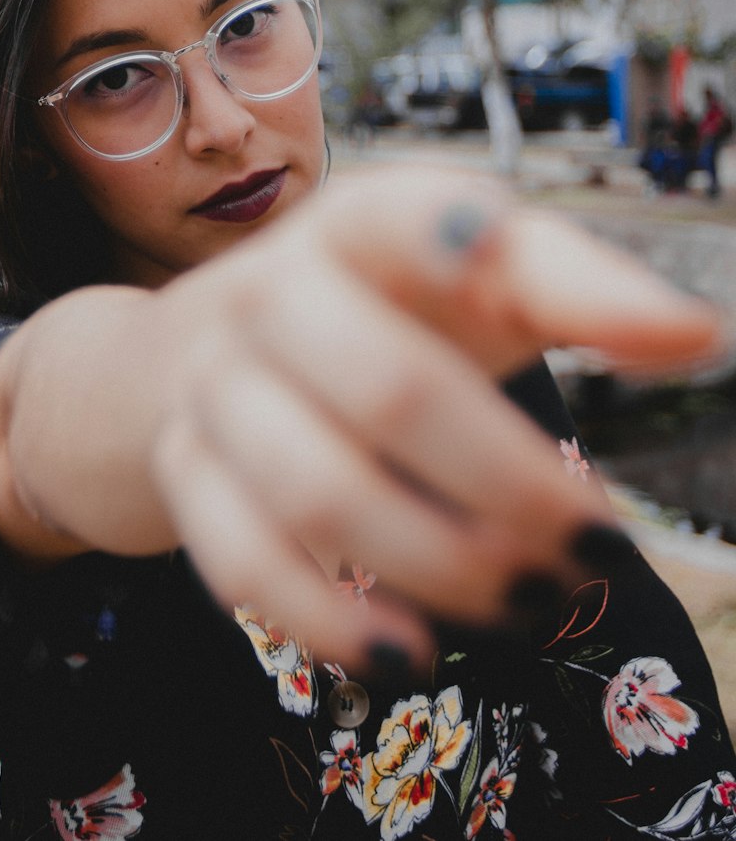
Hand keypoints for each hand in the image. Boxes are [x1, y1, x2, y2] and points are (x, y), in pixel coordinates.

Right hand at [150, 164, 721, 667]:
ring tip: (533, 601)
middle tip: (597, 546)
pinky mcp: (184, 468)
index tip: (491, 256)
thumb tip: (697, 336)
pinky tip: (407, 652)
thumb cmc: (380, 309)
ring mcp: (215, 382)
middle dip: (510, 487)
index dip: (447, 236)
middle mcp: (273, 290)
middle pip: (391, 391)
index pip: (401, 216)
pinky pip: (241, 560)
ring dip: (442, 565)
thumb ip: (577, 291)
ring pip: (318, 493)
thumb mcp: (474, 281)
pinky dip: (326, 621)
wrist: (213, 344)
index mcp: (359, 224)